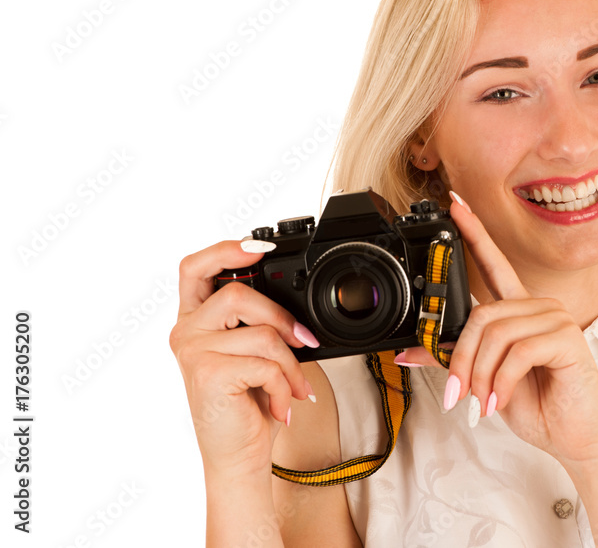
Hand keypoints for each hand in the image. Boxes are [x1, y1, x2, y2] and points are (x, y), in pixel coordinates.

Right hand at [169, 241, 316, 476]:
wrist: (239, 457)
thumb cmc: (248, 406)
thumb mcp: (254, 354)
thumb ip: (258, 322)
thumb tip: (294, 305)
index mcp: (194, 320)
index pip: (194, 267)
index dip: (227, 249)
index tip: (261, 247)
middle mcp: (185, 332)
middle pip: (238, 295)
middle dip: (281, 318)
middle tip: (304, 343)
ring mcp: (193, 352)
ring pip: (261, 332)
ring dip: (292, 363)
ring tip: (296, 387)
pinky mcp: (209, 373)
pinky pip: (266, 362)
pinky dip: (286, 385)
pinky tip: (284, 405)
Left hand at [400, 193, 597, 466]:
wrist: (574, 438)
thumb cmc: (538, 406)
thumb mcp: (485, 379)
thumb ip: (454, 358)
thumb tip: (408, 351)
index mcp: (520, 311)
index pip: (494, 263)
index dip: (474, 232)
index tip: (455, 204)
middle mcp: (539, 307)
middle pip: (482, 314)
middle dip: (463, 358)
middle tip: (459, 392)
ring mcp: (556, 319)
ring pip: (496, 333)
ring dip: (481, 374)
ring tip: (484, 400)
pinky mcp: (568, 338)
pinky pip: (518, 350)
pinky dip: (502, 380)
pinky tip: (501, 399)